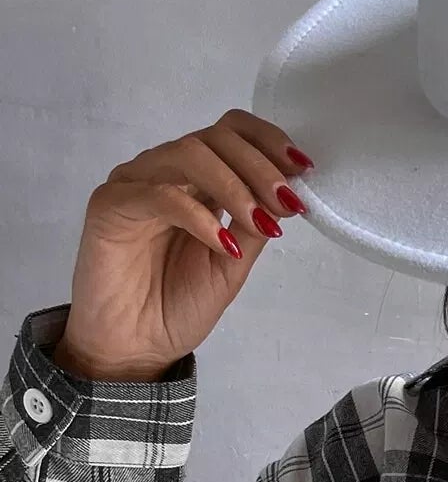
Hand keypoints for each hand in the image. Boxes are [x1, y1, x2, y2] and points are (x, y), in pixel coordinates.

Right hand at [54, 110, 313, 381]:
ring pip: (188, 154)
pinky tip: (223, 243)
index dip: (267, 142)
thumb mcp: (233, 265)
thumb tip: (288, 193)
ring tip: (260, 223)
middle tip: (288, 201)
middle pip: (214, 138)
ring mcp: (136, 183)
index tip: (303, 169)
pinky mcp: (110, 204)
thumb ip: (254, 225)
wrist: (136, 347)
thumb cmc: (179, 306)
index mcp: (197, 181)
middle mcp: (166, 172)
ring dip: (234, 186)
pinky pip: (158, 194)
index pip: (231, 134)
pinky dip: (198, 215)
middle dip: (259, 167)